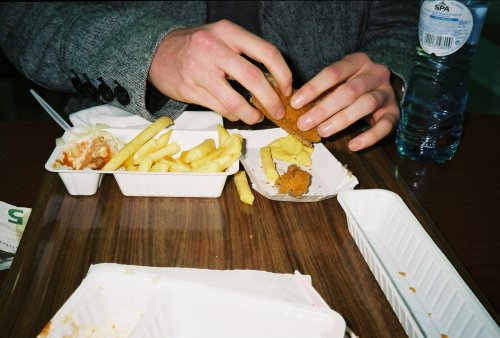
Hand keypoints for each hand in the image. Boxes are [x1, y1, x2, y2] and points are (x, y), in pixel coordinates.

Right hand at [148, 20, 291, 123]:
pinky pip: (221, 108)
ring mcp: (200, 70)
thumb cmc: (198, 47)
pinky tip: (237, 114)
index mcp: (228, 32)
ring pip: (235, 101)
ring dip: (252, 114)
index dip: (283, 74)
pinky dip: (234, 115)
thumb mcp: (222, 38)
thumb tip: (275, 81)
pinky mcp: (191, 90)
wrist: (158, 53)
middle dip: (271, 100)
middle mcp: (214, 48)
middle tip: (278, 111)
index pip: (266, 52)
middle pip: (253, 78)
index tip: (287, 90)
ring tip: (257, 117)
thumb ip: (246, 53)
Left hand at [291, 52, 399, 150]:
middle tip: (305, 123)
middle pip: (349, 91)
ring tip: (323, 132)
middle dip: (324, 108)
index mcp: (357, 61)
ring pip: (366, 104)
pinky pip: (385, 125)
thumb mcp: (338, 81)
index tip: (295, 103)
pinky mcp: (394, 112)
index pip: (333, 72)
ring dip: (342, 120)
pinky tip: (353, 145)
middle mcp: (375, 74)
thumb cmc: (352, 84)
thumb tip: (295, 107)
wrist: (383, 85)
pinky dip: (369, 137)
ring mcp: (387, 93)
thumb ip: (321, 91)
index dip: (313, 88)